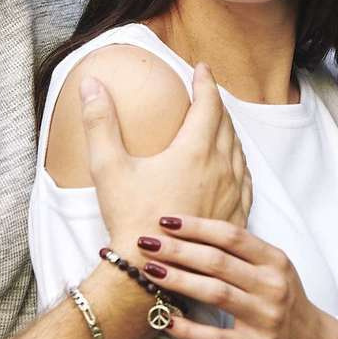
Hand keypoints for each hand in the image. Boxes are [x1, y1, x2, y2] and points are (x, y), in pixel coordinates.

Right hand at [78, 63, 251, 253]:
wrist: (149, 270)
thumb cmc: (129, 218)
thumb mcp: (108, 166)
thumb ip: (100, 121)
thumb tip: (91, 84)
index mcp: (195, 150)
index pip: (208, 104)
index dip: (205, 82)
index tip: (201, 68)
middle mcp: (221, 168)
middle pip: (226, 125)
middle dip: (217, 104)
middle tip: (207, 92)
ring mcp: (233, 194)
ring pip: (239, 151)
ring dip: (229, 131)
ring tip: (219, 124)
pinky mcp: (236, 216)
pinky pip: (246, 179)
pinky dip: (240, 162)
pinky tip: (233, 166)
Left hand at [136, 215, 337, 338]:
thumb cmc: (284, 301)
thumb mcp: (273, 270)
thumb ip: (243, 253)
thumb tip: (192, 232)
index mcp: (274, 260)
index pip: (230, 236)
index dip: (196, 226)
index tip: (165, 220)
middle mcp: (271, 285)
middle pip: (217, 261)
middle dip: (178, 250)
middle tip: (146, 243)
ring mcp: (265, 317)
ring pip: (215, 293)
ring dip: (178, 280)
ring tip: (150, 271)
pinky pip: (216, 337)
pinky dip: (188, 328)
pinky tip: (164, 318)